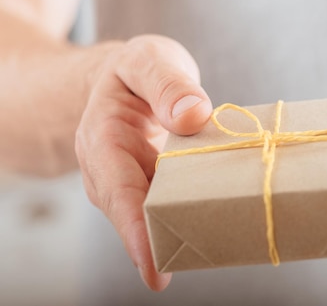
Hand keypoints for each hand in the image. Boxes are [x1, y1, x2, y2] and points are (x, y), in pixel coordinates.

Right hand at [75, 35, 212, 290]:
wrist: (125, 80)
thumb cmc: (135, 70)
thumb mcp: (149, 60)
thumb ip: (167, 82)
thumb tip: (193, 115)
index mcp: (103, 139)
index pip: (118, 192)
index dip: (135, 230)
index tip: (154, 267)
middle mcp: (113, 172)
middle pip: (137, 215)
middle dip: (162, 242)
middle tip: (190, 264)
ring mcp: (135, 183)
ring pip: (156, 215)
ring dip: (181, 232)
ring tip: (214, 249)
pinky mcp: (156, 186)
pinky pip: (173, 204)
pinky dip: (195, 213)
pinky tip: (222, 224)